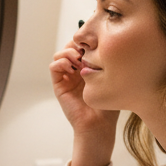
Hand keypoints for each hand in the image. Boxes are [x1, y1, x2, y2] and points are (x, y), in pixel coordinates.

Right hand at [50, 44, 117, 165]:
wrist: (99, 124)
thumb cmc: (108, 105)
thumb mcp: (112, 81)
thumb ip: (108, 64)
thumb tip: (107, 46)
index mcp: (88, 68)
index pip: (82, 46)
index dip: (86, 41)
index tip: (95, 44)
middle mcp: (76, 71)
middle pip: (69, 47)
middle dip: (76, 44)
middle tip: (85, 48)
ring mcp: (67, 78)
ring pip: (60, 55)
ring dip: (67, 52)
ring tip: (78, 58)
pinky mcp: (59, 85)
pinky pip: (54, 67)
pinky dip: (60, 62)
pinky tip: (72, 67)